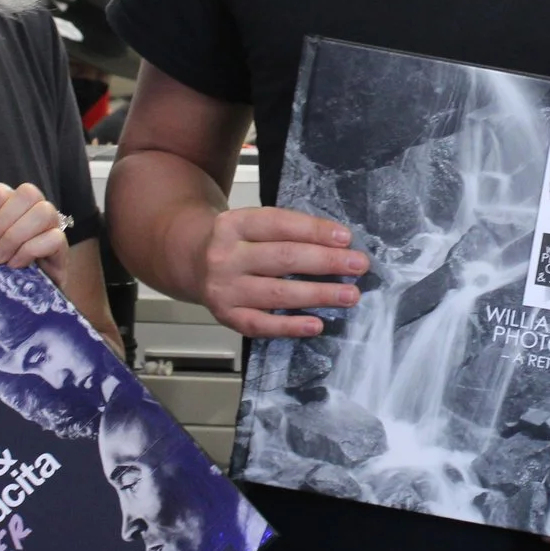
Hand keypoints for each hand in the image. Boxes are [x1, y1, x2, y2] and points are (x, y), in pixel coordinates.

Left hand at [0, 162, 69, 281]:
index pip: (0, 190)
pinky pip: (54, 238)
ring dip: (14, 237)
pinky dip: (29, 251)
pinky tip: (16, 265)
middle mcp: (35, 208)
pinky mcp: (62, 249)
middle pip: (27, 193)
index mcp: (11, 201)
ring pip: (43, 211)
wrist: (2, 300)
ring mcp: (51, 227)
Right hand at [196, 206, 368, 338]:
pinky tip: (316, 324)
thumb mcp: (253, 224)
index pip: (280, 224)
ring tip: (349, 295)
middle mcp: (225, 256)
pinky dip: (290, 326)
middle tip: (358, 265)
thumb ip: (286, 231)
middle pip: (283, 258)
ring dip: (318, 294)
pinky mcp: (226, 316)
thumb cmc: (237, 242)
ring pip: (277, 293)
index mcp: (235, 224)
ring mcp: (224, 288)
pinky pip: (261, 325)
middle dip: (326, 262)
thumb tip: (338, 245)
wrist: (192, 261)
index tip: (346, 238)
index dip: (315, 231)